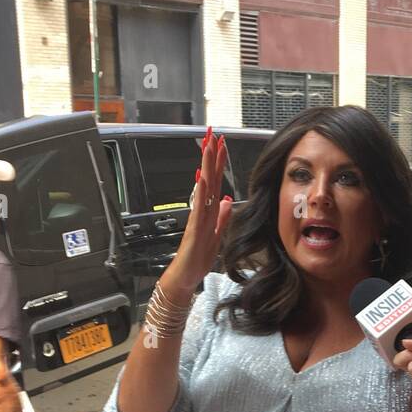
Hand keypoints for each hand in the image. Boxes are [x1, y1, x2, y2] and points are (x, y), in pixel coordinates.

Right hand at [164, 129, 234, 298]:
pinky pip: (199, 208)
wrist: (186, 276)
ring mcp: (197, 219)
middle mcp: (201, 211)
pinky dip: (201, 194)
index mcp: (208, 212)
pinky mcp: (195, 230)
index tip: (221, 145)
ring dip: (206, 167)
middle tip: (213, 135)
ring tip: (208, 148)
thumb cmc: (197, 259)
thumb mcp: (216, 235)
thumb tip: (225, 201)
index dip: (218, 163)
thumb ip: (221, 218)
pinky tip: (203, 180)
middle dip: (211, 156)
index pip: (214, 181)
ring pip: (203, 187)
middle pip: (208, 178)